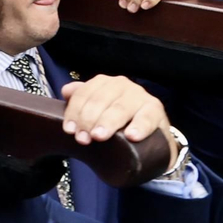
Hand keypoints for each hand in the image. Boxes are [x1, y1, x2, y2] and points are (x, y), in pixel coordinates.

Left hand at [58, 75, 179, 163]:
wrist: (151, 137)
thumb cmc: (119, 123)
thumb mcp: (99, 110)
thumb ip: (82, 99)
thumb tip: (65, 91)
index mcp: (104, 83)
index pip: (84, 94)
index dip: (74, 112)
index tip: (69, 130)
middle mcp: (121, 85)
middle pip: (100, 101)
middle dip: (88, 120)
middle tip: (82, 138)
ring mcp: (140, 96)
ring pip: (120, 108)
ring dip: (108, 123)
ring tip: (98, 136)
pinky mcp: (156, 109)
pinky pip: (146, 117)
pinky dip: (139, 126)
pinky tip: (131, 136)